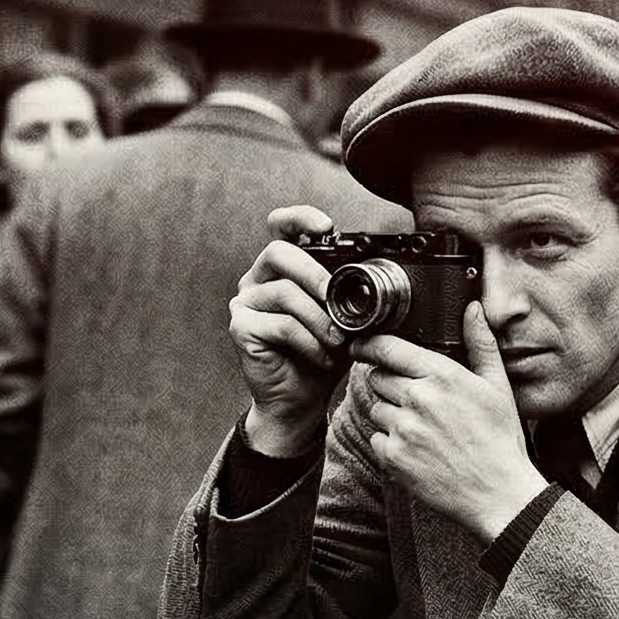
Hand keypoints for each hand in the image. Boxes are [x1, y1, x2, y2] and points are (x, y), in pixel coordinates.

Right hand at [230, 205, 350, 456]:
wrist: (300, 400)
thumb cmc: (321, 355)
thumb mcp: (344, 319)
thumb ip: (349, 295)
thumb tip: (377, 280)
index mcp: (282, 269)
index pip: (280, 227)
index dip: (300, 218)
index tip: (326, 225)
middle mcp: (257, 279)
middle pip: (279, 253)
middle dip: (315, 273)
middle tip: (337, 299)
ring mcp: (245, 302)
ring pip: (284, 292)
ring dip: (319, 318)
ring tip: (338, 341)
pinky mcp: (241, 328)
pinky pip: (281, 324)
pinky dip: (308, 341)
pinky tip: (321, 357)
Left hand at [358, 307, 547, 541]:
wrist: (498, 494)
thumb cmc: (501, 440)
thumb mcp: (498, 387)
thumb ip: (481, 344)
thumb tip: (472, 309)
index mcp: (442, 376)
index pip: (388, 349)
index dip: (369, 344)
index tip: (361, 344)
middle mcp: (418, 400)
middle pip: (378, 378)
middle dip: (390, 384)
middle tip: (415, 400)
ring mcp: (403, 430)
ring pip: (376, 409)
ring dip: (390, 414)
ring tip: (421, 428)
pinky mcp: (394, 458)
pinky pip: (376, 439)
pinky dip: (390, 443)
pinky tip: (417, 448)